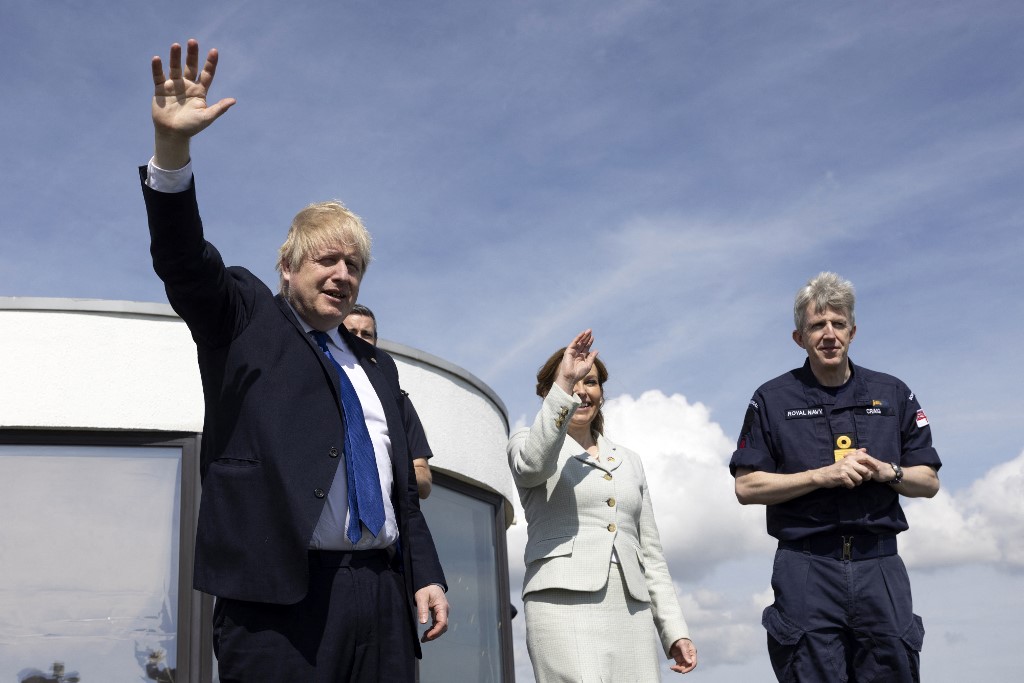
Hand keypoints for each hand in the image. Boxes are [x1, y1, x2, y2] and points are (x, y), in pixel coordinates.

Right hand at [151, 39, 235, 167]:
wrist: (172, 134)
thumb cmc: (191, 127)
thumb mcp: (206, 117)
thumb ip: (219, 108)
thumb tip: (233, 100)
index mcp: (200, 91)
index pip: (207, 74)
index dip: (211, 63)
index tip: (214, 51)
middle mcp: (187, 85)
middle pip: (190, 66)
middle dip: (192, 54)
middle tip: (193, 41)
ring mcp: (173, 86)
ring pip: (174, 68)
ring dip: (175, 57)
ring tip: (176, 45)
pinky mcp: (160, 89)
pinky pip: (158, 76)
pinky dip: (157, 68)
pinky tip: (157, 59)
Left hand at [415, 584, 448, 641]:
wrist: (429, 583)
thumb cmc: (425, 589)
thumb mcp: (421, 597)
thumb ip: (422, 609)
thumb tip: (423, 622)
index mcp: (442, 606)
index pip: (442, 622)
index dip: (436, 631)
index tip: (427, 636)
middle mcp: (445, 610)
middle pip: (443, 627)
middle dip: (435, 634)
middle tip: (424, 639)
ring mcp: (443, 612)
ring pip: (442, 627)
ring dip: (434, 633)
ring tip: (424, 638)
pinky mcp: (440, 613)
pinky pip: (439, 624)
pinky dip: (433, 630)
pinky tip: (427, 633)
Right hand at [555, 329, 597, 393]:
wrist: (571, 377)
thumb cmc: (579, 373)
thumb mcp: (588, 365)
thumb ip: (592, 357)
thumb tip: (596, 350)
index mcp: (582, 357)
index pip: (586, 348)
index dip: (589, 342)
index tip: (593, 337)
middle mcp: (577, 354)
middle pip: (582, 344)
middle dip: (586, 337)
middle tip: (591, 331)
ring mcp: (572, 352)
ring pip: (579, 342)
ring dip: (583, 336)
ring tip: (588, 331)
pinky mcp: (568, 351)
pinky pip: (574, 343)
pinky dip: (578, 338)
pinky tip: (582, 334)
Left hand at [669, 638, 697, 673]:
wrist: (674, 637)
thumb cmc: (680, 639)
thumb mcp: (683, 645)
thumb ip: (686, 653)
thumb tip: (690, 663)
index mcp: (693, 653)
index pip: (693, 663)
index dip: (689, 668)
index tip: (683, 671)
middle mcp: (690, 657)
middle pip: (688, 666)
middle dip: (682, 669)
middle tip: (675, 668)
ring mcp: (685, 658)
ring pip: (684, 667)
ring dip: (678, 669)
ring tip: (672, 668)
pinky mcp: (680, 659)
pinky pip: (679, 666)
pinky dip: (676, 668)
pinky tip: (672, 667)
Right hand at [814, 450, 883, 488]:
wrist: (823, 475)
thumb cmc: (836, 469)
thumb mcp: (846, 460)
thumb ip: (855, 454)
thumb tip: (864, 449)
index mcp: (850, 458)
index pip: (866, 459)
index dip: (873, 464)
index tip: (878, 469)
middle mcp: (848, 462)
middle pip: (865, 471)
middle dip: (866, 477)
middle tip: (862, 480)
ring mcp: (845, 469)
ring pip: (859, 479)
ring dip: (856, 483)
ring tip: (850, 481)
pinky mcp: (842, 476)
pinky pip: (852, 484)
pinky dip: (850, 486)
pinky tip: (845, 484)